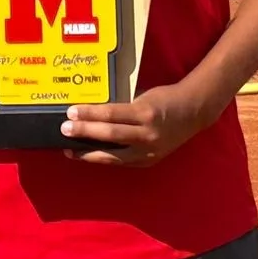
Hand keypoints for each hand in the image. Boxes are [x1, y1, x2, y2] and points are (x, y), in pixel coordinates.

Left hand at [60, 80, 219, 166]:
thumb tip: (93, 113)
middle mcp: (147, 134)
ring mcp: (148, 150)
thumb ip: (122, 107)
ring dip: (89, 153)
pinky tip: (90, 156)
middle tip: (64, 129)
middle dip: (84, 132)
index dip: (89, 114)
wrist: (193, 112)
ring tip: (70, 150)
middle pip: (110, 135)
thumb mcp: (142, 97)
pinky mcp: (148, 160)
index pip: (111, 114)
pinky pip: (122, 161)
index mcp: (145, 112)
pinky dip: (104, 158)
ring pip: (113, 155)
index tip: (71, 112)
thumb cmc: (164, 99)